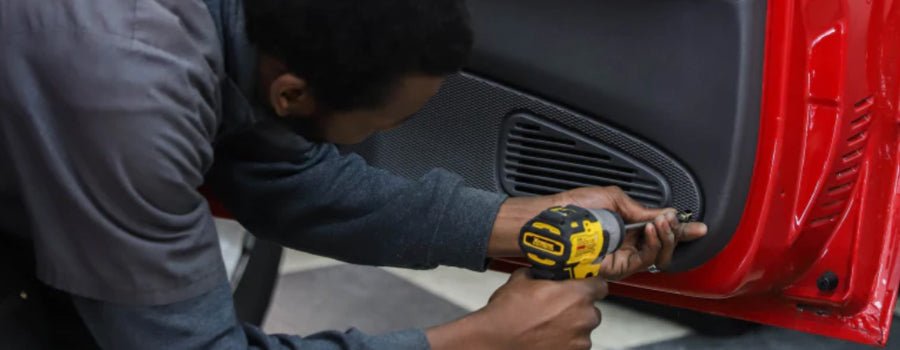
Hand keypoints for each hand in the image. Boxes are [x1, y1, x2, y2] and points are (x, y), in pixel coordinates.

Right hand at [427, 269, 607, 349]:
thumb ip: (539, 274)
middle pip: (591, 310)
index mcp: (577, 295)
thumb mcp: (521, 280)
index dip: (590, 285)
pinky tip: (546, 338)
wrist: (495, 340)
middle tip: (556, 309)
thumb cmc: (508, 313)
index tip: (582, 287)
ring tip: (547, 327)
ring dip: (571, 327)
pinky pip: (574, 346)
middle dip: (577, 309)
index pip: (600, 285)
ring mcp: (580, 341)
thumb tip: (540, 273)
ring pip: (583, 330)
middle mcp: (584, 318)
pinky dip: (564, 343)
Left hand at [556, 187, 707, 279]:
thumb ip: (640, 209)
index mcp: (628, 227)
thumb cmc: (575, 208)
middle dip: (676, 233)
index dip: (681, 230)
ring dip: (667, 238)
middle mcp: (628, 245)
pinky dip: (654, 245)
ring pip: (659, 256)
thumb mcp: (614, 199)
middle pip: (664, 247)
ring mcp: (623, 257)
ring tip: (662, 223)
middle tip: (673, 220)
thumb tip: (666, 213)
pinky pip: (645, 260)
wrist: (555, 220)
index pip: (660, 231)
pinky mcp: (617, 268)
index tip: (698, 226)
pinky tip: (652, 231)